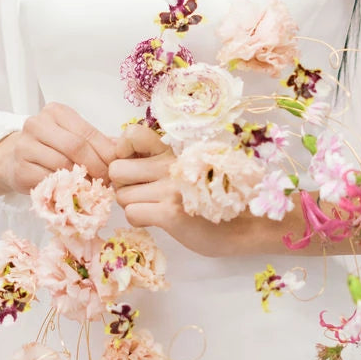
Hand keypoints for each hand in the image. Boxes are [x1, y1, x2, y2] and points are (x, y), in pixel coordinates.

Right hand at [0, 102, 120, 198]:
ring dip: (82, 180)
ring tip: (93, 188)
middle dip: (96, 166)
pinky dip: (65, 189)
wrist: (13, 159)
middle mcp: (37, 124)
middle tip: (108, 181)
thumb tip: (125, 151)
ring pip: (62, 165)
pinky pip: (48, 181)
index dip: (106, 152)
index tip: (118, 166)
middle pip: (76, 147)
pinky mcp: (19, 168)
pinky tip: (74, 193)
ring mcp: (25, 146)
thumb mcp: (72, 137)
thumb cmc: (50, 147)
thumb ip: (97, 142)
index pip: (87, 132)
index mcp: (56, 112)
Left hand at [107, 123, 262, 257]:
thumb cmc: (213, 198)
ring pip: (121, 196)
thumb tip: (120, 156)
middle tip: (142, 194)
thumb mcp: (188, 168)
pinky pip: (131, 214)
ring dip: (133, 206)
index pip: (131, 135)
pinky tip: (158, 221)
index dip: (123, 152)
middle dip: (123, 186)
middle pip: (116, 170)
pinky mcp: (170, 213)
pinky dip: (140, 221)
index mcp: (172, 152)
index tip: (135, 165)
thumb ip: (159, 162)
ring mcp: (170, 188)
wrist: (244, 224)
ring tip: (155, 209)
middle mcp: (169, 165)